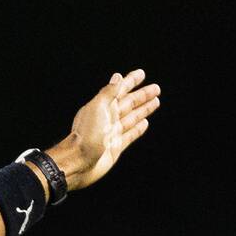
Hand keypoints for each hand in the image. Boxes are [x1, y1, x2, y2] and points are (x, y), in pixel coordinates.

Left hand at [54, 68, 160, 192]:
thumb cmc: (86, 135)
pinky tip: (145, 123)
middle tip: (156, 88)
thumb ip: (109, 93)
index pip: (120, 90)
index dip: (130, 81)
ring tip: (155, 102)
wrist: (78, 162)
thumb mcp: (98, 108)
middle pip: (129, 103)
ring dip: (143, 109)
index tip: (141, 73)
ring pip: (132, 117)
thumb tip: (117, 77)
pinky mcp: (116, 147)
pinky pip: (130, 135)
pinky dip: (138, 128)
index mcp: (103, 107)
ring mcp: (112, 133)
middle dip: (142, 96)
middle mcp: (108, 118)